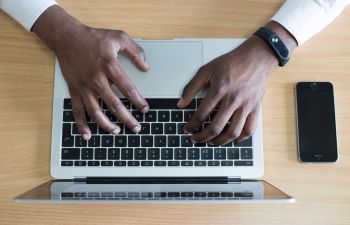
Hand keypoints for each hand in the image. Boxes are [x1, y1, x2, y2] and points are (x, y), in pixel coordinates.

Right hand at [33, 6, 148, 139]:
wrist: (67, 37)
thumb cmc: (94, 37)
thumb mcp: (118, 36)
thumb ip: (135, 51)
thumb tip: (146, 66)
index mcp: (109, 66)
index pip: (128, 88)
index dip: (138, 101)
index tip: (145, 109)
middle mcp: (97, 79)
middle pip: (114, 104)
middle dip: (127, 118)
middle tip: (136, 128)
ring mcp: (84, 86)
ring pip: (96, 111)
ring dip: (106, 125)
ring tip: (117, 132)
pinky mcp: (74, 90)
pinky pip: (77, 110)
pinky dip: (81, 124)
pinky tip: (87, 135)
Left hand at [177, 36, 277, 144]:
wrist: (257, 57)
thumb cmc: (231, 63)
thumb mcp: (206, 70)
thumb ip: (191, 87)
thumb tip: (180, 103)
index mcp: (219, 90)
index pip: (201, 114)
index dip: (191, 125)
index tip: (187, 129)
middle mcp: (233, 100)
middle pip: (216, 127)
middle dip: (202, 137)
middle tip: (195, 139)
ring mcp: (246, 106)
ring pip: (233, 132)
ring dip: (220, 141)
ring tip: (211, 142)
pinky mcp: (256, 108)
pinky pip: (249, 129)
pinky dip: (240, 138)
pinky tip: (232, 139)